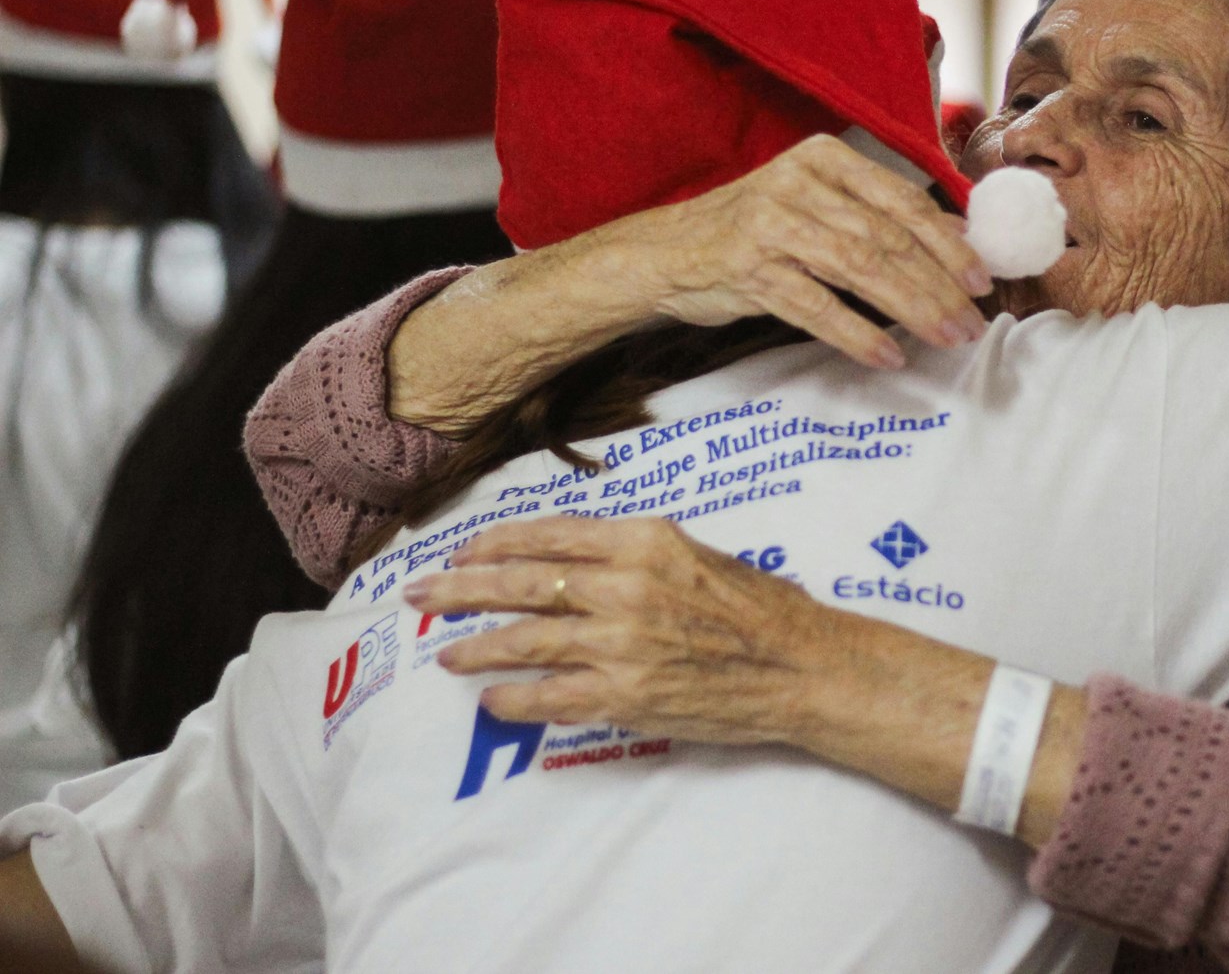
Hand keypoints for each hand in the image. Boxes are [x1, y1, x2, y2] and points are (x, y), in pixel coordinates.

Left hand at [402, 515, 848, 741]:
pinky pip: (548, 697)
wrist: (801, 665)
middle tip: (420, 596)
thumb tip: (577, 560)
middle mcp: (622, 585)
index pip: (547, 536)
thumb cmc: (760, 607)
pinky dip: (512, 699)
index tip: (464, 552)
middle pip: (519, 583)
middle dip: (459, 589)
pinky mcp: (624, 695)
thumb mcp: (697, 553)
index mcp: (642, 540)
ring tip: (448, 655)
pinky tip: (493, 700)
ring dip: (476, 647)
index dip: (495, 544)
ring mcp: (619, 643)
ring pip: (523, 640)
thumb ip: (635, 553)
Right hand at [632, 133, 992, 367]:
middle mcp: (799, 184)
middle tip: (973, 320)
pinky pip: (817, 307)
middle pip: (888, 238)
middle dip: (939, 284)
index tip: (982, 279)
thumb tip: (958, 234)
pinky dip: (858, 334)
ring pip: (861, 269)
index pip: (902, 201)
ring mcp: (771, 226)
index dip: (949, 243)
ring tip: (946, 337)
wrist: (667, 251)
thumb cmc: (755, 228)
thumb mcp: (816, 203)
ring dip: (912, 308)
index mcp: (824, 158)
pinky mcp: (749, 270)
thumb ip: (877, 212)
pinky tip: (889, 355)